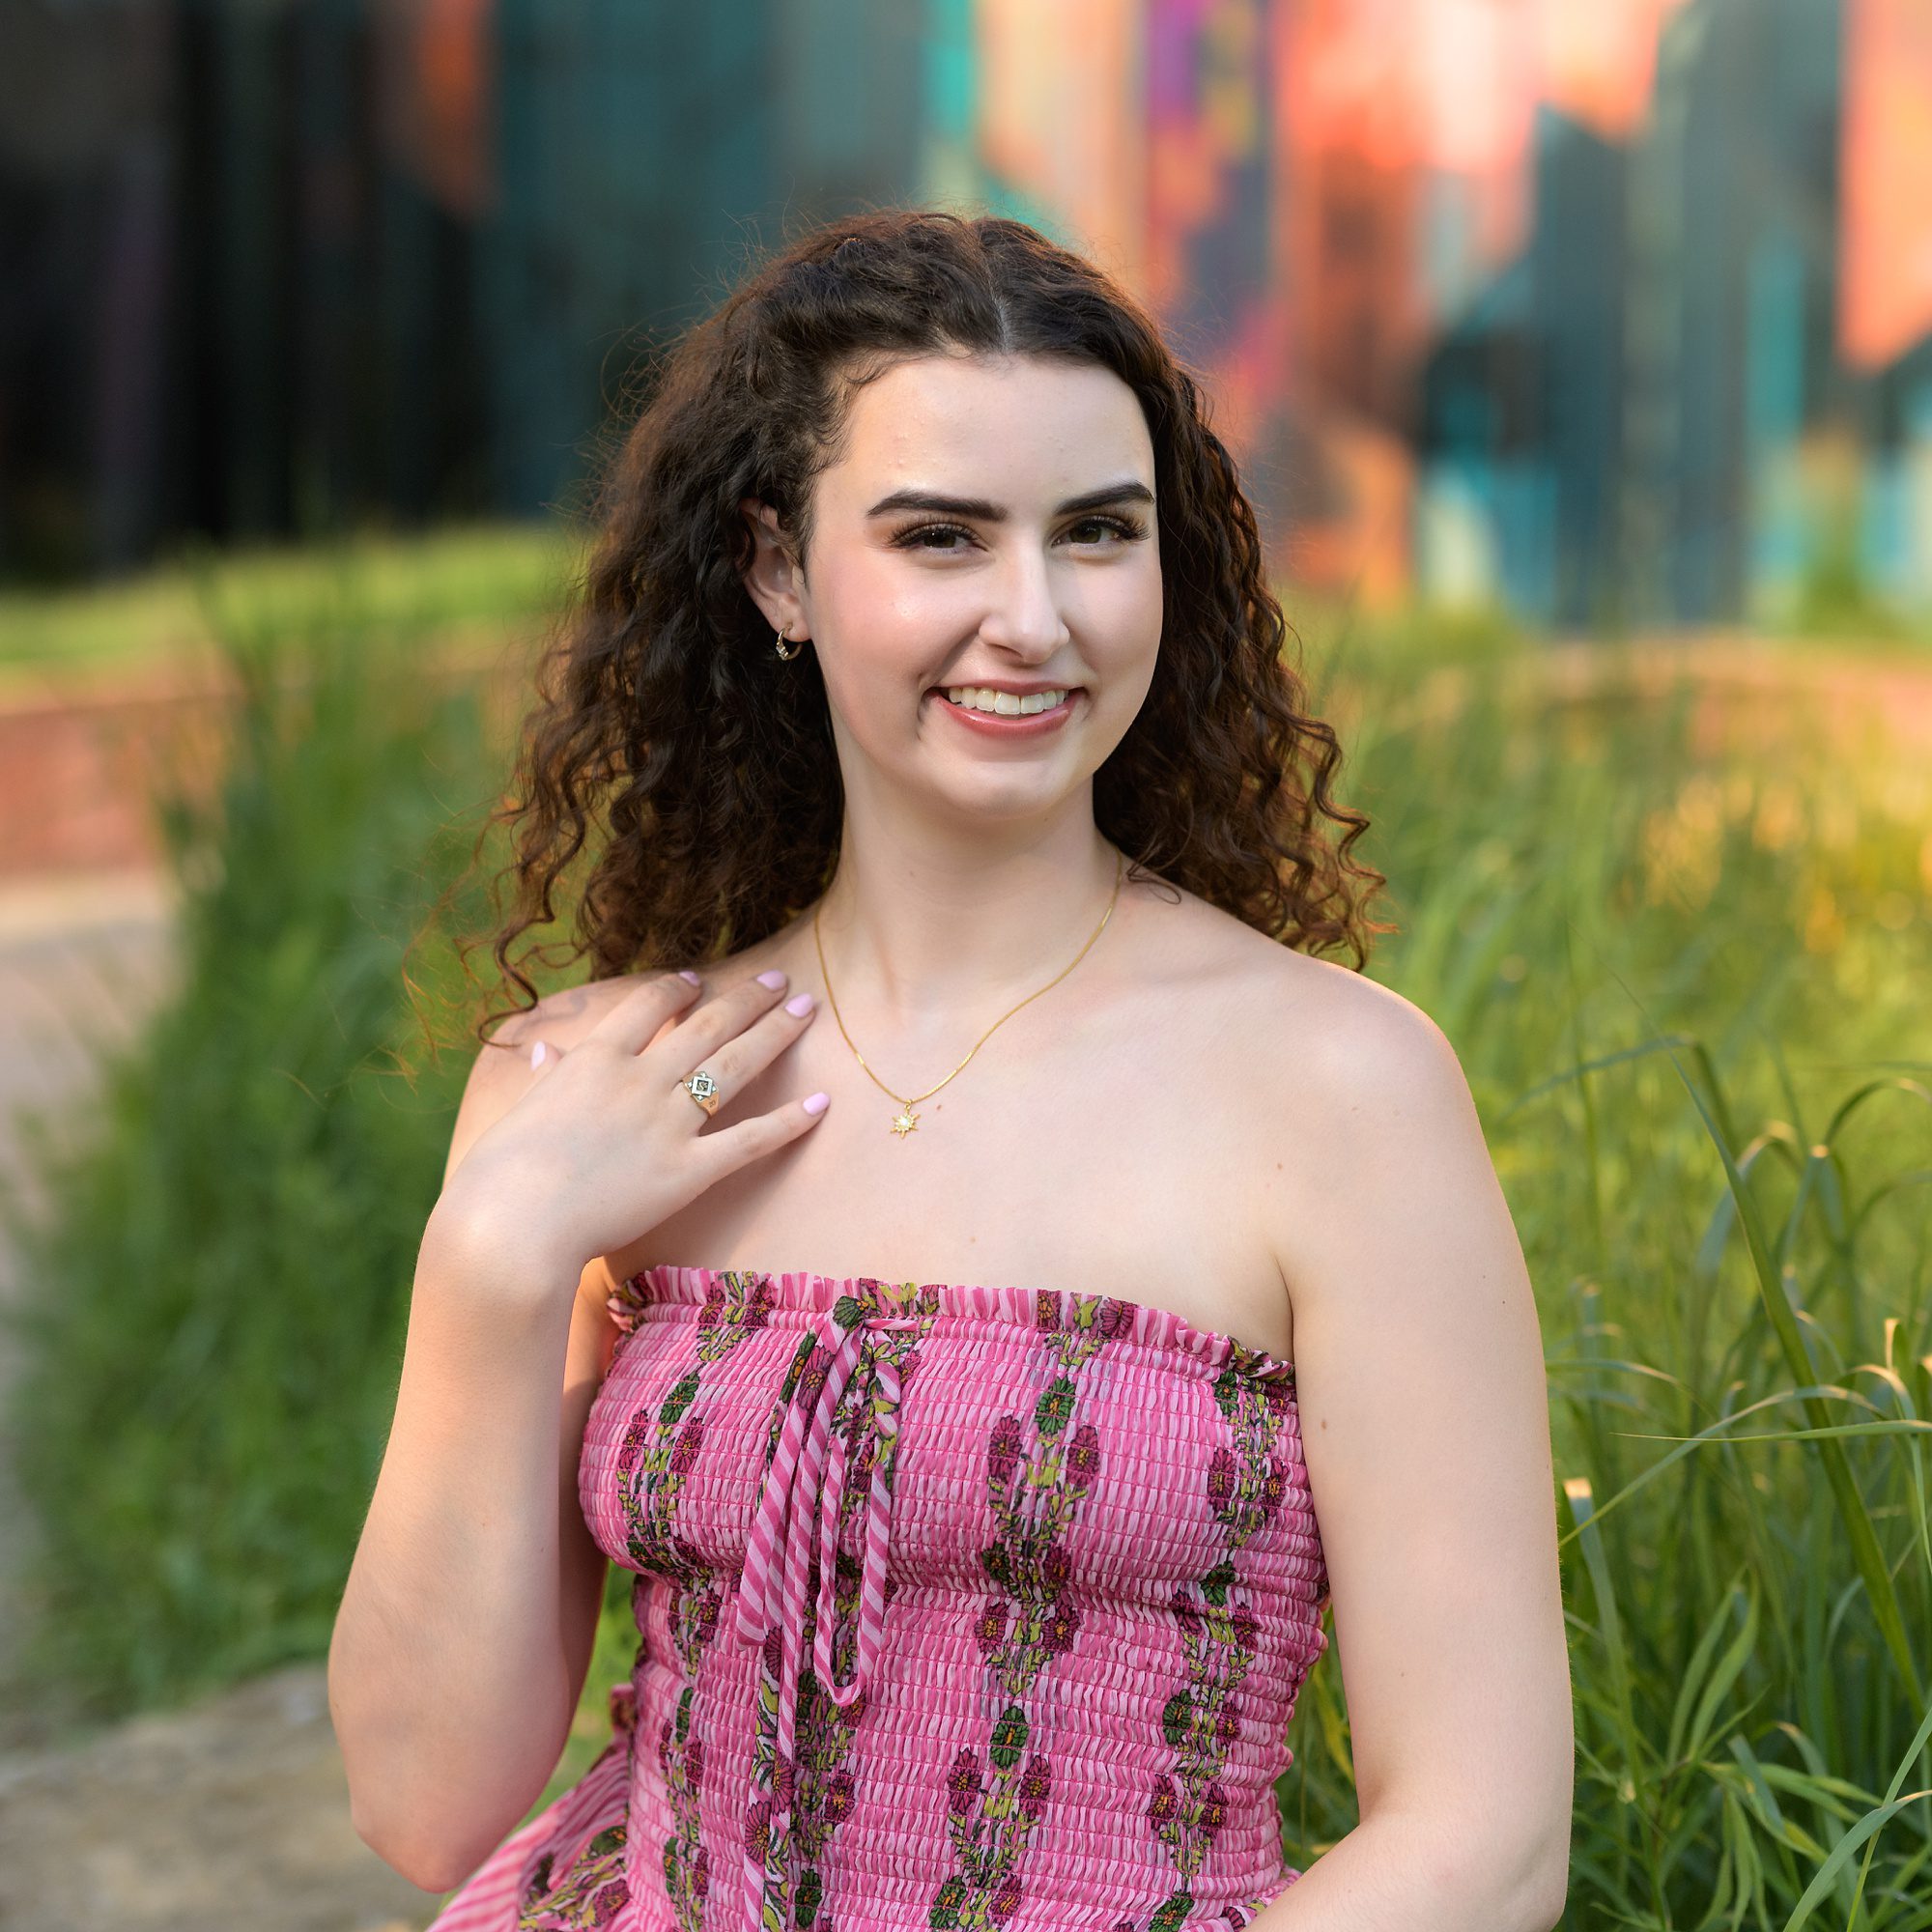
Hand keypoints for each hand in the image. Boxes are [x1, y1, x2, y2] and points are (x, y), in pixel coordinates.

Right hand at [439, 968, 826, 1276]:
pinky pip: (749, 1140)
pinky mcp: (688, 1171)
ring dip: (776, 1032)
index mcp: (593, 1060)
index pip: (648, 1006)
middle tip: (780, 980)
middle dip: (748, 999)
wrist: (512, 1226)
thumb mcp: (516, 1110)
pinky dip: (788, 1122)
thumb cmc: (498, 1176)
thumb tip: (543, 1048)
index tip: (699, 981)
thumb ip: (543, 1076)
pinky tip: (821, 1103)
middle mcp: (639, 1079)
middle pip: (708, 1025)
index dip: (679, 989)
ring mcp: (668, 1123)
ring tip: (806, 1008)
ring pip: (736, 1065)